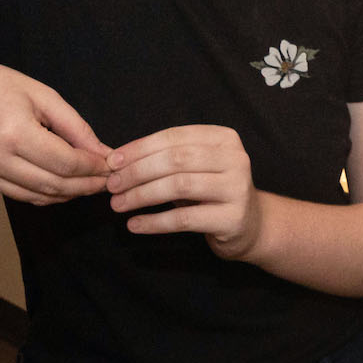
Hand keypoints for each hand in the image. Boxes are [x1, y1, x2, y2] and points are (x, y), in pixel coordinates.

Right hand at [0, 57, 108, 205]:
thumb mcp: (40, 94)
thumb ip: (74, 126)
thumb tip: (101, 152)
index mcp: (14, 133)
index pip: (66, 163)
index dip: (93, 168)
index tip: (110, 166)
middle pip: (55, 185)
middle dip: (86, 186)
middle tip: (106, 181)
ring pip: (38, 196)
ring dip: (67, 194)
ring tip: (88, 185)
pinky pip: (19, 194)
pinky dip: (43, 193)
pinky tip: (59, 184)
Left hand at [106, 125, 261, 258]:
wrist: (249, 225)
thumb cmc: (212, 192)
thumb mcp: (195, 167)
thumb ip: (165, 159)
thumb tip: (117, 161)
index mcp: (223, 138)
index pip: (174, 137)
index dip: (140, 148)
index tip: (113, 162)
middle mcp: (235, 159)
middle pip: (175, 160)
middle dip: (138, 171)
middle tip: (112, 185)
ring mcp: (237, 188)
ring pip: (179, 186)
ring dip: (142, 195)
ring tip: (118, 204)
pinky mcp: (232, 219)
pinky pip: (185, 219)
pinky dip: (155, 222)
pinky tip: (135, 225)